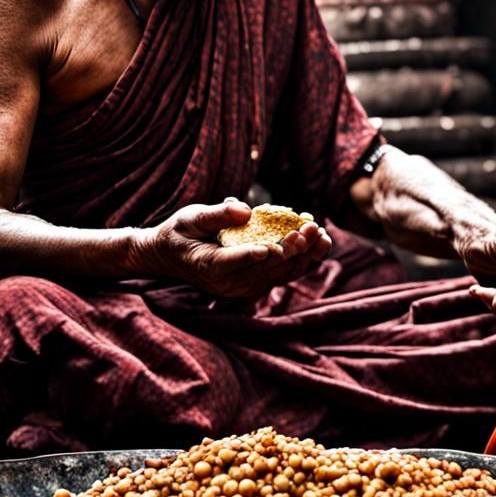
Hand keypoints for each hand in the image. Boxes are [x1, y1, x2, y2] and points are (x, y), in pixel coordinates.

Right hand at [139, 199, 331, 297]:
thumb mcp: (191, 217)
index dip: (254, 255)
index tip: (274, 246)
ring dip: (304, 255)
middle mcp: (229, 283)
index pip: (233, 262)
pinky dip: (303, 259)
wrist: (174, 257)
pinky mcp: (257, 284)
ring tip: (321, 233)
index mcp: (209, 266)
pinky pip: (284, 274)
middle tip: (310, 227)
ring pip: (281, 273)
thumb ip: (217, 214)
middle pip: (265, 268)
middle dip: (291, 248)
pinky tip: (321, 242)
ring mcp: (244, 287)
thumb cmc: (181, 232)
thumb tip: (244, 208)